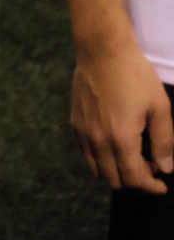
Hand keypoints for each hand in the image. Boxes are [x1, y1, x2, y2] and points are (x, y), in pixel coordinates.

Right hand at [71, 41, 172, 192]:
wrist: (102, 52)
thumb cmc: (135, 76)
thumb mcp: (159, 106)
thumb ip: (164, 141)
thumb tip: (165, 167)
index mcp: (121, 138)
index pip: (133, 177)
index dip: (150, 186)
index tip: (162, 185)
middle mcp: (98, 140)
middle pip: (113, 179)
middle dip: (134, 181)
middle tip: (150, 168)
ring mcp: (83, 133)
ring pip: (97, 169)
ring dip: (115, 172)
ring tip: (132, 158)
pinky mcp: (75, 124)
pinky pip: (86, 153)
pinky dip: (101, 159)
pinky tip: (114, 145)